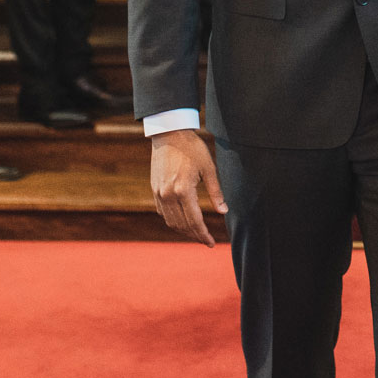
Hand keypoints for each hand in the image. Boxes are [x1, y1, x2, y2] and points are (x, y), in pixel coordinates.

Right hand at [150, 129, 228, 245]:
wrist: (169, 133)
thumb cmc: (192, 148)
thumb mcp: (209, 168)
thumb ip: (216, 192)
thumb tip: (223, 211)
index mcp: (184, 190)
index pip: (195, 221)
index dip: (203, 235)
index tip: (211, 243)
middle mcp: (169, 195)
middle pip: (182, 225)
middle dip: (194, 236)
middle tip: (205, 241)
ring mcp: (159, 193)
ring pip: (171, 221)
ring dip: (183, 231)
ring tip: (195, 233)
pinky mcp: (154, 189)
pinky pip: (162, 212)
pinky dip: (172, 220)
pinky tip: (182, 221)